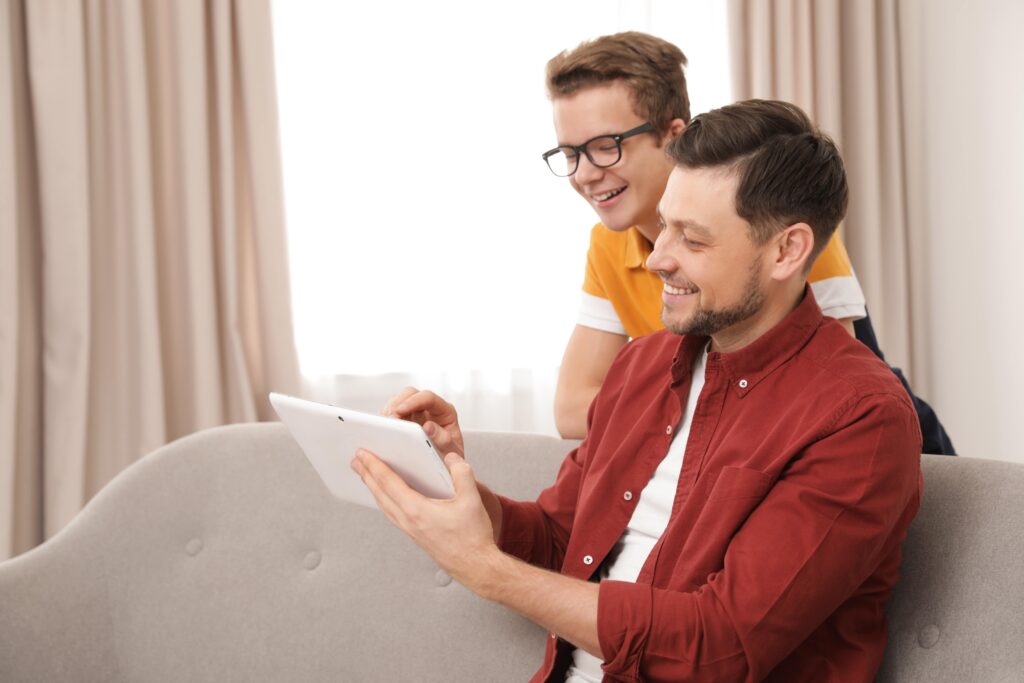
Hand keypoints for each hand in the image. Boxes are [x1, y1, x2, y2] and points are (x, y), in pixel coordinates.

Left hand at [351, 448, 498, 587]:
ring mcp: (410, 530)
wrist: (475, 566)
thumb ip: (462, 473)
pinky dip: (384, 501)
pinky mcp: (415, 536)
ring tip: (366, 477)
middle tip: (356, 461)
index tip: (363, 454)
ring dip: (373, 489)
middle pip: (380, 494)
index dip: (374, 466)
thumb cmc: (473, 537)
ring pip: (384, 505)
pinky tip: (387, 498)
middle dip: (366, 475)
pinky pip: (392, 514)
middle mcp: (408, 521)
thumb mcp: (472, 499)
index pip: (389, 482)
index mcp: (417, 510)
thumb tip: (452, 458)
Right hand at [381, 387, 463, 458]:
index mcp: (445, 412)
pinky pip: (390, 414)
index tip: (401, 410)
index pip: (428, 398)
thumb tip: (429, 426)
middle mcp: (429, 410)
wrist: (444, 471)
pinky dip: (384, 421)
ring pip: (398, 401)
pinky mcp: (403, 423)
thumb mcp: (451, 452)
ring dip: (388, 411)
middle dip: (397, 404)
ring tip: (383, 427)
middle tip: (389, 420)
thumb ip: (443, 439)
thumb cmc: (450, 460)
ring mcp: (415, 415)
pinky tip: (381, 431)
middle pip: (410, 394)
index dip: (413, 401)